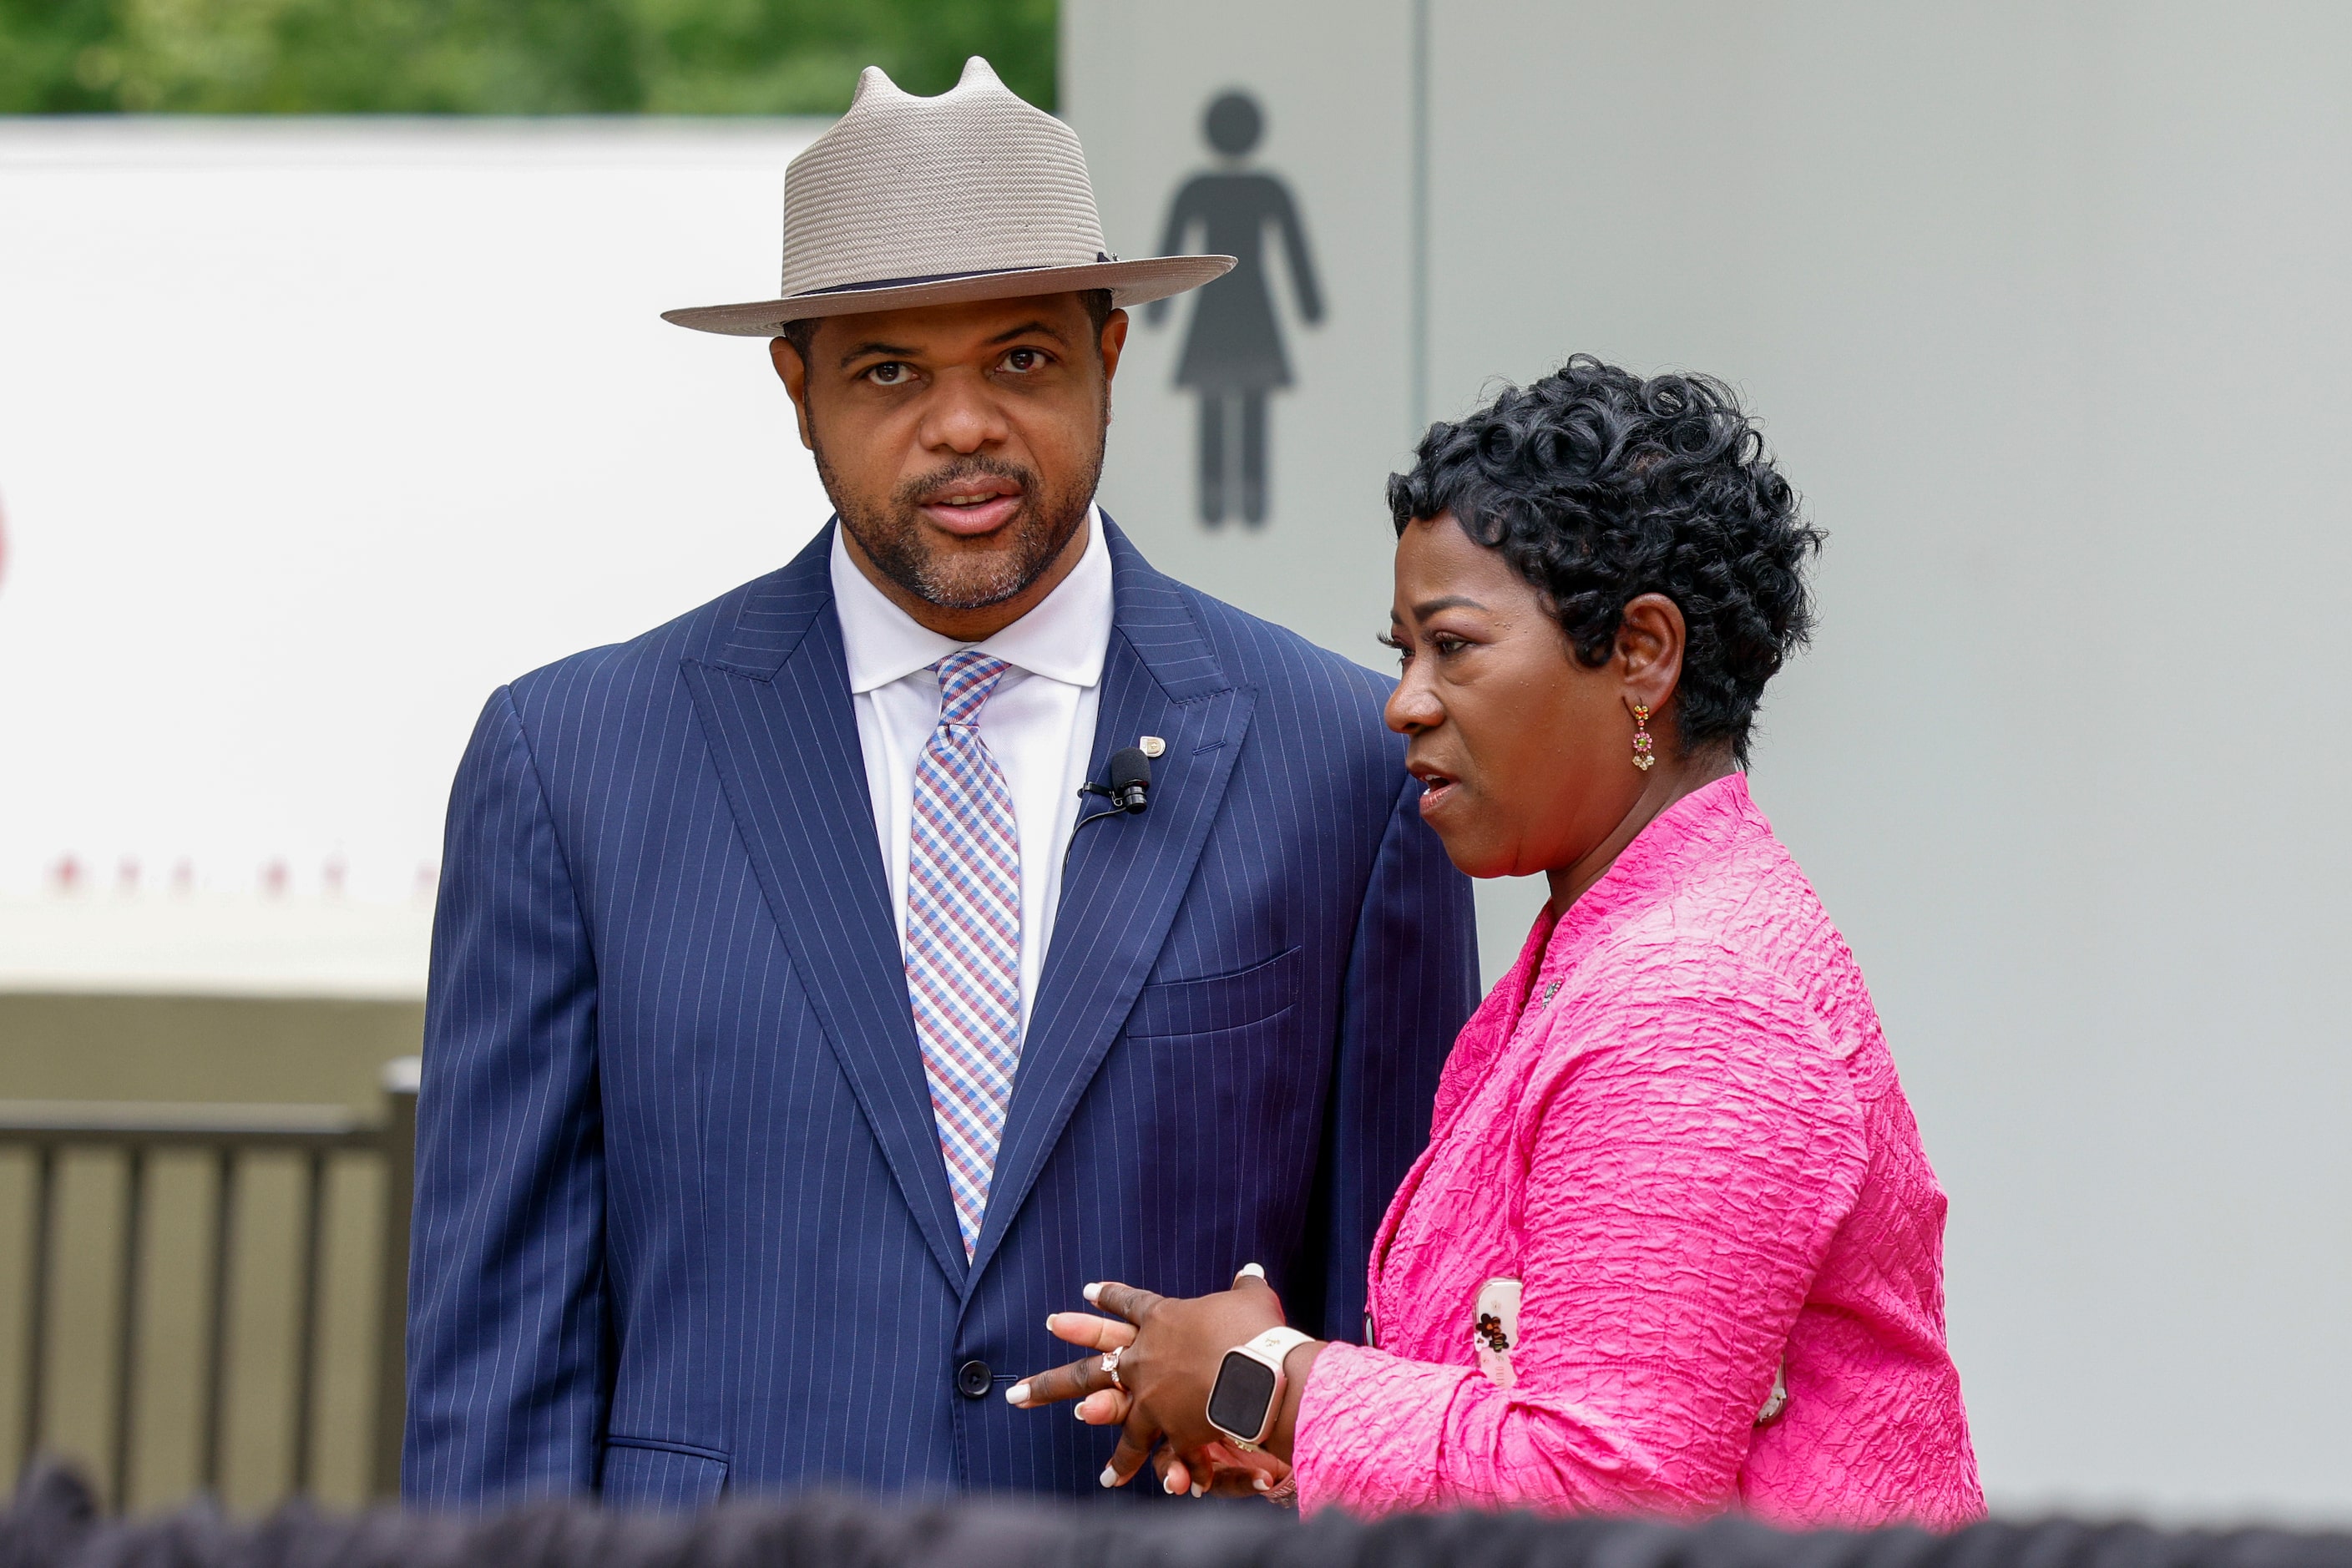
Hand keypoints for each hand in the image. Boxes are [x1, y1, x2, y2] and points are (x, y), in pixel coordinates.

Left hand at [1006, 1267, 1315, 1495]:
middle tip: (1017, 1392)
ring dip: (1078, 1427)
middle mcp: (1145, 1358)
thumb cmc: (1257, 1331)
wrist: (1262, 1374)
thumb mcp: (1252, 1301)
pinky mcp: (1168, 1428)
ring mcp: (1151, 1396)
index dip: (1109, 1299)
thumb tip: (1252, 1270)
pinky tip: (1109, 1479)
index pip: (1130, 1304)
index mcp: (1163, 1320)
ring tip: (1067, 1456)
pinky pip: (1145, 1451)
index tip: (1086, 1292)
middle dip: (1052, 1381)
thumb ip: (1246, 1289)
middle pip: (1091, 1368)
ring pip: (1107, 1414)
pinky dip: (1128, 1466)